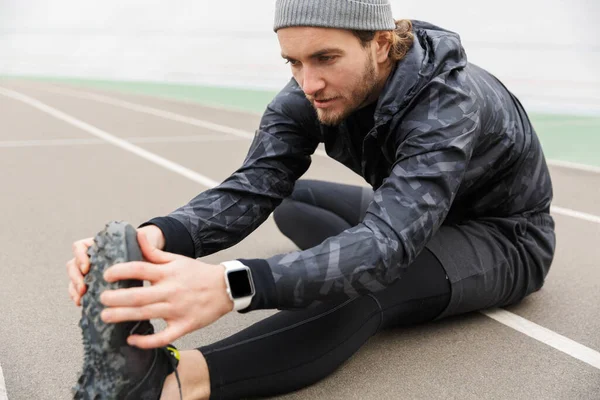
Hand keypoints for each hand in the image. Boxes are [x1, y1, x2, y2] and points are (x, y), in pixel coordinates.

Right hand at [66, 224, 164, 305]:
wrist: (142, 263)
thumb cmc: (139, 252)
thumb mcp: (139, 247)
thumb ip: (140, 243)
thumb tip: (142, 234)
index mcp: (96, 245)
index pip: (79, 247)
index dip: (80, 256)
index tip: (87, 267)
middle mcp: (89, 257)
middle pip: (72, 264)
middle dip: (75, 277)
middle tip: (83, 288)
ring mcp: (88, 271)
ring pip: (73, 278)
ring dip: (74, 288)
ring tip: (81, 298)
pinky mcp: (90, 283)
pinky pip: (77, 289)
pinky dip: (77, 296)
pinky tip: (81, 302)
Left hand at [98, 231, 233, 348]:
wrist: (226, 288)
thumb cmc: (197, 273)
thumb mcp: (177, 258)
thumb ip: (154, 251)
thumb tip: (136, 236)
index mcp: (168, 273)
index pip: (140, 269)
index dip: (120, 271)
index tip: (105, 275)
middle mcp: (171, 291)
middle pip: (138, 296)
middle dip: (115, 298)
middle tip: (100, 299)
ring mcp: (177, 310)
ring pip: (146, 315)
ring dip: (122, 316)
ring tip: (105, 316)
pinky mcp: (184, 326)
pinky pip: (163, 337)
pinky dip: (146, 341)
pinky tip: (131, 340)